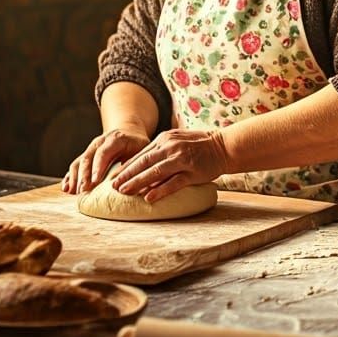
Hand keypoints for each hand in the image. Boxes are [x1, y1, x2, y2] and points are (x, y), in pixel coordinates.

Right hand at [62, 128, 151, 193]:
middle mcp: (100, 141)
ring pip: (79, 162)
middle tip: (83, 191)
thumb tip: (129, 180)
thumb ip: (135, 162)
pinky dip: (70, 177)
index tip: (95, 182)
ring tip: (73, 192)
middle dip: (84, 176)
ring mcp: (91, 148)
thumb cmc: (138, 144)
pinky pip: (75, 165)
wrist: (129, 131)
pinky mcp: (86, 155)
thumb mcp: (142, 149)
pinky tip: (66, 188)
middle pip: (88, 158)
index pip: (103, 152)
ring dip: (75, 178)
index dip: (98, 167)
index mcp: (115, 138)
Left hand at [109, 128, 231, 202]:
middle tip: (113, 187)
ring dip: (137, 182)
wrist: (224, 146)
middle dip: (126, 175)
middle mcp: (171, 147)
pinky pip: (173, 183)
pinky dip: (160, 190)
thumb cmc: (200, 145)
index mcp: (166, 139)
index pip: (141, 154)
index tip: (114, 177)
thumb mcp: (178, 140)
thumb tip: (143, 165)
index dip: (126, 167)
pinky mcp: (192, 172)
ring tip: (124, 191)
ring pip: (155, 172)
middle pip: (144, 162)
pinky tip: (149, 197)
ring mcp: (182, 159)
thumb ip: (161, 149)